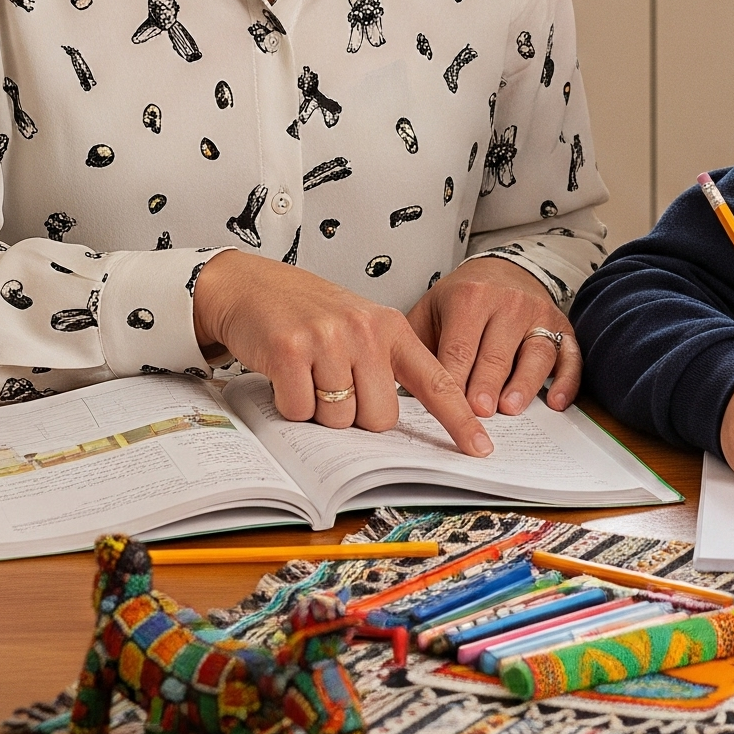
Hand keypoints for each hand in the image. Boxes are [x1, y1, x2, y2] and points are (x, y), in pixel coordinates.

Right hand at [192, 250, 491, 454]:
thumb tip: (396, 425)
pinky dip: (290, 404)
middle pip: (380, 418)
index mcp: (391, 327)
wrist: (253, 285)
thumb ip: (384, 365)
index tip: (480, 448)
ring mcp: (328, 339)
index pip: (436, 381)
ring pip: (339, 420)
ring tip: (309, 373)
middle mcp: (366, 330)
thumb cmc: (310, 313)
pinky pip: (300, 411)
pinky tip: (287, 374)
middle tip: (335, 384)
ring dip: (320, 410)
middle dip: (356, 416)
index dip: (459, 419)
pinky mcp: (290, 350)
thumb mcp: (361, 328)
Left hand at [408, 258, 578, 417]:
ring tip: (510, 409)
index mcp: (470, 297)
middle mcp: (508, 303)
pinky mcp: (563, 328)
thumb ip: (417, 346)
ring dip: (524, 384)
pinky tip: (556, 402)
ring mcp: (539, 315)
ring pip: (536, 354)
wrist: (501, 271)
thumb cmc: (461, 301)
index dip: (454, 381)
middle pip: (497, 354)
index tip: (447, 409)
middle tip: (477, 415)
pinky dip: (567, 381)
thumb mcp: (430, 310)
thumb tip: (401, 393)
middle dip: (486, 387)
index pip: (459, 347)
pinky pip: (571, 356)